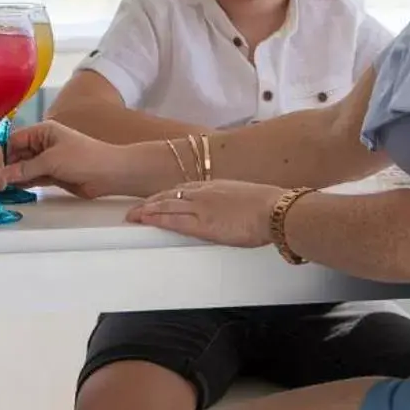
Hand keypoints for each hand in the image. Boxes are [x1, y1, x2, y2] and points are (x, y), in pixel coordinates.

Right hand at [1, 121, 136, 199]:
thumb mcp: (51, 160)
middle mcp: (43, 144)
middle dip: (6, 166)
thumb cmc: (84, 158)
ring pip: (24, 168)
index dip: (2, 152)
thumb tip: (3, 175)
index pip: (14, 139)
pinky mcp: (53, 175)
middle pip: (17, 154)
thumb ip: (26, 168)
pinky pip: (33, 178)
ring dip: (14, 177)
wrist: (110, 174)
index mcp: (43, 131)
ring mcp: (47, 160)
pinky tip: (12, 190)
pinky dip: (24, 184)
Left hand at [125, 180, 286, 247]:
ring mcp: (202, 207)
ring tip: (133, 216)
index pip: (184, 188)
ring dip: (148, 210)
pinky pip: (174, 221)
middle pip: (170, 195)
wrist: (276, 210)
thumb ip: (232, 200)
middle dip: (151, 201)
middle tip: (137, 208)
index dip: (167, 194)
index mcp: (216, 186)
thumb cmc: (269, 206)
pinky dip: (157, 220)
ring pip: (167, 206)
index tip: (157, 199)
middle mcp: (205, 193)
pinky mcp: (203, 223)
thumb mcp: (246, 196)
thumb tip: (230, 208)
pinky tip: (146, 221)